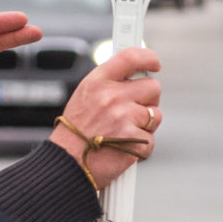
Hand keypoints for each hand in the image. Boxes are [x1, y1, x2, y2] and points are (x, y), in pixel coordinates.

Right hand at [51, 48, 161, 190]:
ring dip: (145, 125)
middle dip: (148, 100)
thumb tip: (133, 76)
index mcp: (97, 82)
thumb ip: (108, 85)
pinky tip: (123, 148)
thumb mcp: (84, 97)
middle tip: (134, 111)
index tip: (154, 63)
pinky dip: (141, 148)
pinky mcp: (133, 140)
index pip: (130, 57)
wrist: (66, 164)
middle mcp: (111, 96)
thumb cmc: (74, 134)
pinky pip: (150, 140)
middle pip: (152, 87)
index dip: (148, 58)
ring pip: (155, 115)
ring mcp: (124, 118)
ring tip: (124, 133)